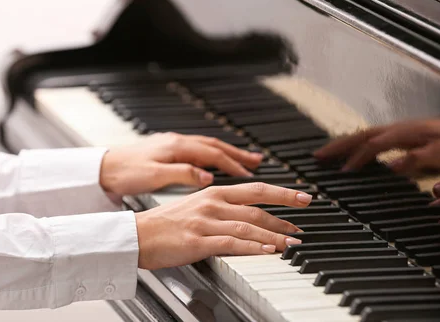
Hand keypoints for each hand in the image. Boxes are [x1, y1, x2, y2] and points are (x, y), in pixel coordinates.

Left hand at [100, 132, 262, 194]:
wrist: (102, 167)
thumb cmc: (124, 172)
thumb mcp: (153, 176)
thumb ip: (182, 175)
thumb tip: (207, 177)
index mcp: (176, 147)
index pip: (213, 154)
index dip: (233, 164)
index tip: (250, 173)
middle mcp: (177, 142)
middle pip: (215, 146)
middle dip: (238, 154)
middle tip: (258, 161)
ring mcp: (172, 144)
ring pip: (207, 146)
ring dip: (227, 152)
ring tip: (243, 160)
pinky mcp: (167, 149)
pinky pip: (198, 149)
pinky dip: (212, 154)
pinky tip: (215, 162)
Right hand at [134, 183, 311, 269]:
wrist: (136, 235)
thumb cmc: (165, 223)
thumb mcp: (197, 207)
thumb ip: (223, 209)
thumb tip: (250, 218)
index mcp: (214, 193)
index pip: (256, 189)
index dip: (283, 193)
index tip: (303, 197)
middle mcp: (212, 203)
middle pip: (257, 207)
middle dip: (284, 216)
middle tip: (302, 225)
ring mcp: (205, 222)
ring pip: (248, 225)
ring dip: (273, 235)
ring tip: (291, 243)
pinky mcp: (198, 240)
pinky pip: (231, 243)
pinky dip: (252, 247)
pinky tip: (267, 251)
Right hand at [314, 119, 439, 176]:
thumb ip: (422, 158)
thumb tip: (392, 164)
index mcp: (407, 132)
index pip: (374, 145)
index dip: (357, 158)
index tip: (342, 173)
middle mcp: (398, 129)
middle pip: (361, 135)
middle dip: (338, 146)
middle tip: (316, 157)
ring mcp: (398, 131)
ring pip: (363, 135)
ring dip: (343, 144)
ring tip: (324, 155)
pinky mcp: (400, 136)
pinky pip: (371, 139)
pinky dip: (355, 144)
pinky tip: (348, 153)